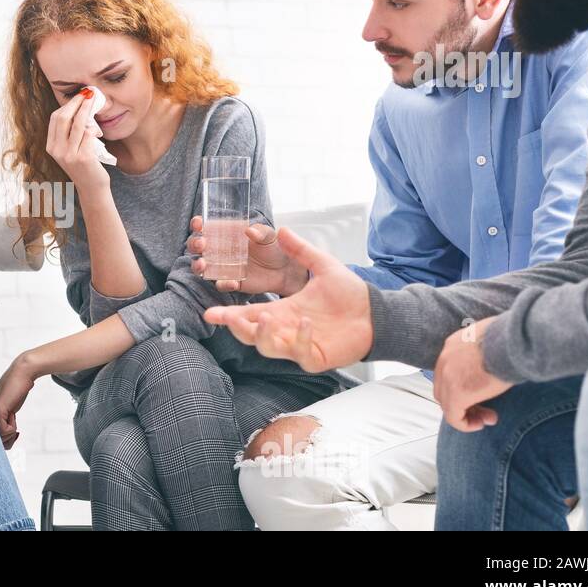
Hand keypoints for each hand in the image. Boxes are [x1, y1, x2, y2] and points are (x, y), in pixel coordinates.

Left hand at [0, 355, 36, 449]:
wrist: (21, 375)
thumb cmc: (15, 395)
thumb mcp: (6, 415)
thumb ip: (0, 428)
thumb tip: (3, 446)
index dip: (1, 441)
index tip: (8, 430)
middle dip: (7, 437)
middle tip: (10, 419)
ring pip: (1, 438)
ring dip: (11, 430)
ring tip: (10, 414)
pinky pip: (6, 431)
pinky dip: (13, 425)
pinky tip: (11, 411)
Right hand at [46, 91, 109, 193]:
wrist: (91, 188)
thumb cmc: (83, 166)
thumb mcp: (69, 150)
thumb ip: (68, 134)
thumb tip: (78, 107)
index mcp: (51, 146)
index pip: (55, 118)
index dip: (67, 104)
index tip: (78, 96)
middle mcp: (57, 150)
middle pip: (63, 118)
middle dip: (76, 103)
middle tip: (87, 94)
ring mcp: (70, 155)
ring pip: (78, 124)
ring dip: (87, 109)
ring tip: (94, 102)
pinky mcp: (84, 158)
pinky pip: (88, 134)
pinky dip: (93, 127)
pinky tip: (97, 128)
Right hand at [188, 216, 309, 295]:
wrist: (283, 270)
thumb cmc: (274, 247)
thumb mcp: (269, 236)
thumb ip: (260, 232)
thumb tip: (249, 231)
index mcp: (225, 234)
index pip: (205, 227)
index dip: (198, 225)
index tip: (198, 224)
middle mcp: (219, 250)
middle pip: (197, 247)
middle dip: (194, 244)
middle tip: (201, 244)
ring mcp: (222, 267)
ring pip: (201, 266)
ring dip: (198, 265)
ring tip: (203, 265)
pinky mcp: (230, 282)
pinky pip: (220, 284)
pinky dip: (223, 283)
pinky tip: (233, 282)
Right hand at [202, 227, 371, 372]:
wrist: (376, 312)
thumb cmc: (349, 294)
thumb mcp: (322, 266)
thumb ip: (301, 250)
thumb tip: (281, 229)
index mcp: (283, 311)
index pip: (248, 315)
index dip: (229, 315)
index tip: (211, 312)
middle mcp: (285, 330)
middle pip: (250, 334)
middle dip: (236, 327)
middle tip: (228, 317)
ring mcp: (298, 345)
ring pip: (268, 348)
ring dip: (263, 335)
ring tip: (267, 316)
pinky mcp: (314, 357)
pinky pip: (299, 352)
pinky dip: (299, 338)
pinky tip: (306, 322)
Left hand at [433, 317, 512, 431]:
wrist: (514, 341)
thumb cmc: (512, 338)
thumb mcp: (493, 339)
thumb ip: (486, 350)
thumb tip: (496, 358)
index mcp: (453, 345)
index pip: (448, 371)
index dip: (462, 386)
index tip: (481, 394)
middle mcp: (445, 359)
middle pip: (445, 388)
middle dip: (463, 402)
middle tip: (484, 410)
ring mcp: (448, 377)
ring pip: (448, 404)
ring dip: (466, 414)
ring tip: (486, 420)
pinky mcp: (456, 394)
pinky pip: (453, 417)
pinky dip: (464, 424)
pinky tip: (480, 424)